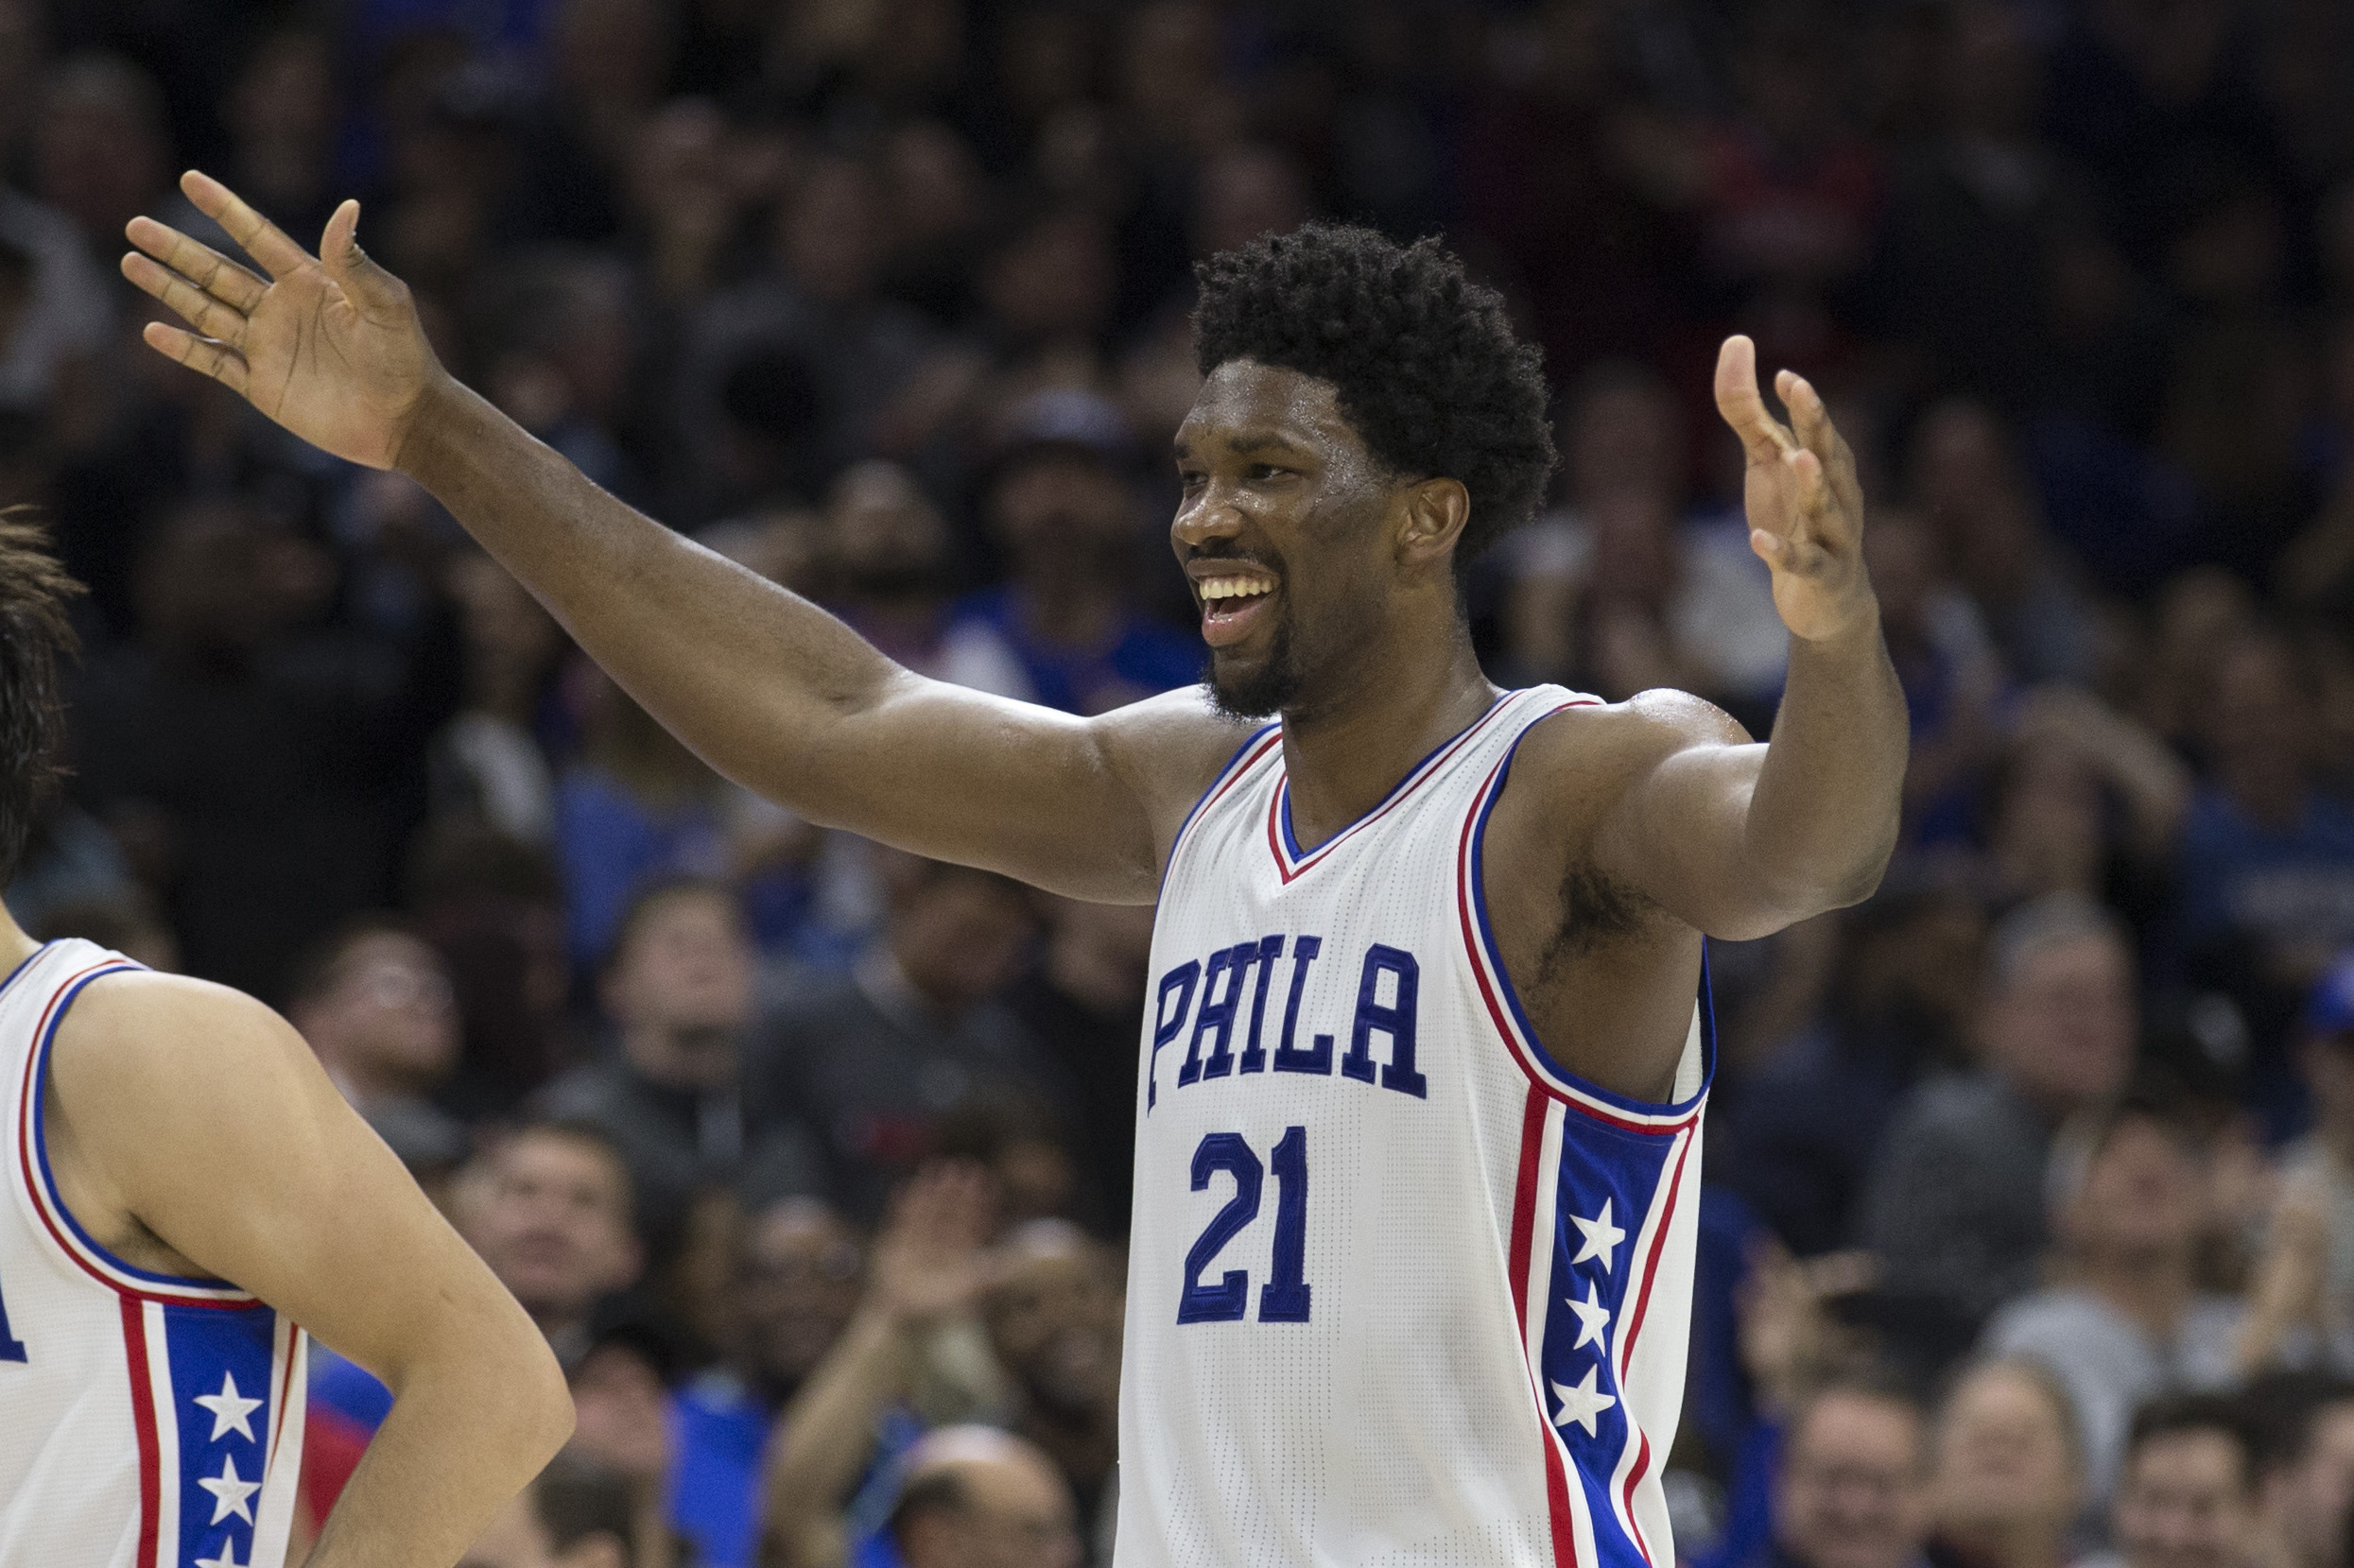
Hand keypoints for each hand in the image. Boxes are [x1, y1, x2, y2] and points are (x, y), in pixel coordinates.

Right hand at [120, 170, 443, 470]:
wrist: (406, 421)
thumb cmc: (405, 358)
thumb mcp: (385, 305)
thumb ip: (356, 263)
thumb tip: (347, 206)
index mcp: (309, 283)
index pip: (258, 237)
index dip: (225, 209)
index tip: (190, 179)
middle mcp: (282, 309)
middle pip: (217, 272)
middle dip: (177, 250)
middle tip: (136, 225)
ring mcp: (268, 346)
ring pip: (207, 310)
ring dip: (169, 288)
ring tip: (131, 261)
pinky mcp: (262, 385)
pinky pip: (215, 362)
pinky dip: (184, 348)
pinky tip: (152, 330)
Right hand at [866, 1161, 996, 1328]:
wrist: (902, 1322)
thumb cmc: (938, 1311)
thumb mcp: (968, 1291)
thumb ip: (991, 1276)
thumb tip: (1018, 1264)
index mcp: (959, 1256)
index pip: (973, 1223)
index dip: (979, 1202)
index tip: (986, 1180)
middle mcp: (940, 1246)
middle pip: (951, 1212)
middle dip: (957, 1191)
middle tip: (965, 1166)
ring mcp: (917, 1245)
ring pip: (927, 1212)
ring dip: (931, 1191)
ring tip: (936, 1167)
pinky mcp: (895, 1247)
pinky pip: (900, 1221)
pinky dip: (903, 1205)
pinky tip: (906, 1187)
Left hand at [1713, 335, 1873, 642]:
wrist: (1826, 602)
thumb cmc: (1795, 518)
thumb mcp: (1766, 462)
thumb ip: (1747, 412)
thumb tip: (1736, 344)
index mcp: (1826, 466)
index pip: (1816, 429)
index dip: (1803, 403)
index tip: (1785, 376)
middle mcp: (1838, 496)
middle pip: (1830, 457)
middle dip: (1818, 425)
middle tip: (1803, 391)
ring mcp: (1835, 537)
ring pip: (1828, 507)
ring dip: (1814, 483)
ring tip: (1798, 457)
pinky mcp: (1823, 576)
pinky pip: (1805, 563)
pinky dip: (1782, 552)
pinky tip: (1757, 541)